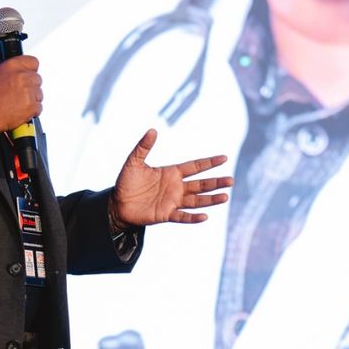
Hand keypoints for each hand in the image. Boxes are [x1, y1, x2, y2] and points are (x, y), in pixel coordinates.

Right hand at [0, 55, 42, 136]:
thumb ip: (13, 72)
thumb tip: (22, 73)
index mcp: (12, 66)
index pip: (33, 62)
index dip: (31, 71)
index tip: (29, 75)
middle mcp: (21, 76)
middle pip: (38, 79)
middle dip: (31, 87)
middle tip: (21, 93)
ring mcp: (28, 91)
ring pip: (39, 94)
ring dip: (32, 99)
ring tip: (19, 103)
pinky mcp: (31, 106)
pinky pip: (39, 107)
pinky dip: (32, 111)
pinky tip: (21, 110)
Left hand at [110, 129, 231, 227]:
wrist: (118, 203)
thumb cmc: (126, 182)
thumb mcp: (134, 161)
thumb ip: (143, 147)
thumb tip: (153, 130)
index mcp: (172, 172)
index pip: (195, 166)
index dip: (209, 163)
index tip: (224, 158)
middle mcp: (176, 187)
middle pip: (200, 184)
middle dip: (215, 182)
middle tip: (231, 181)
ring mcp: (173, 201)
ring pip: (196, 200)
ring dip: (210, 199)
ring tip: (225, 197)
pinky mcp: (166, 215)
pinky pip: (182, 216)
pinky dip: (193, 217)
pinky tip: (204, 216)